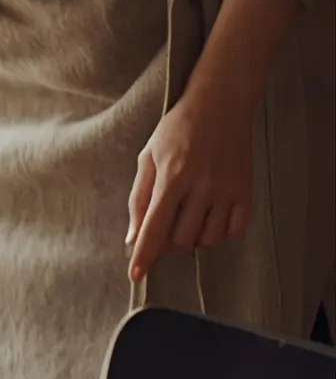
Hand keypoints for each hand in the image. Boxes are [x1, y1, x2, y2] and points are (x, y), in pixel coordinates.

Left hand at [127, 88, 254, 280]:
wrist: (221, 103)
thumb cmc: (177, 128)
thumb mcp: (148, 157)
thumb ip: (139, 198)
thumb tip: (132, 237)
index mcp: (173, 177)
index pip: (155, 228)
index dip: (144, 255)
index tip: (136, 275)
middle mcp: (202, 186)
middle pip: (180, 239)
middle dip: (166, 241)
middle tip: (163, 225)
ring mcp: (228, 190)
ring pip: (207, 239)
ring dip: (192, 237)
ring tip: (187, 216)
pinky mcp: (246, 191)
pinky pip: (234, 231)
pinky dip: (219, 231)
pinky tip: (209, 215)